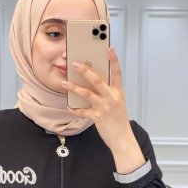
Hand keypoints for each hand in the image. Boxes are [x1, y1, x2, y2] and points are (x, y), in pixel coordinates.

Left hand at [62, 47, 145, 173]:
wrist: (122, 139)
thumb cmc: (119, 120)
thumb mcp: (117, 103)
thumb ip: (108, 92)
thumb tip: (92, 82)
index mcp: (118, 92)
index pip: (117, 73)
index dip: (114, 60)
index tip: (109, 48)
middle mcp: (112, 98)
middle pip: (97, 80)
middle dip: (84, 70)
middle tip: (74, 63)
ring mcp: (104, 107)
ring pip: (86, 93)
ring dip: (73, 87)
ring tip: (64, 83)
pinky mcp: (97, 117)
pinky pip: (82, 111)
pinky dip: (74, 109)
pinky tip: (68, 106)